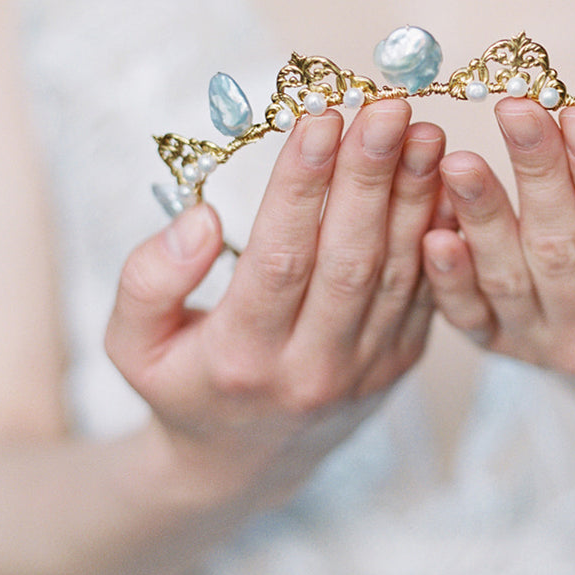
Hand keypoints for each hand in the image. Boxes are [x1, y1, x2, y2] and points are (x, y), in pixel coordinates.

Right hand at [105, 103, 444, 497]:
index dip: (302, 187)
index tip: (319, 118)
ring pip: (396, 273)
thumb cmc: (184, 384)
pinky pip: (424, 291)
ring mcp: (365, 370)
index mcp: (242, 359)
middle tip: (387, 108)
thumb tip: (202, 218)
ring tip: (424, 130)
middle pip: (349, 260)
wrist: (244, 466)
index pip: (279, 259)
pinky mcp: (399, 364)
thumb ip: (149, 280)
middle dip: (370, 176)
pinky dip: (436, 233)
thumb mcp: (132, 345)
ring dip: (414, 196)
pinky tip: (442, 178)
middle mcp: (311, 369)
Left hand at [423, 100, 574, 393]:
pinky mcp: (495, 343)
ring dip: (480, 214)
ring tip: (458, 158)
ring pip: (505, 278)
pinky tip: (430, 226)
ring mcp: (537, 344)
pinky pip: (465, 312)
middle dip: (537, 172)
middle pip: (560, 251)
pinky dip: (445, 273)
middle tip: (516, 108)